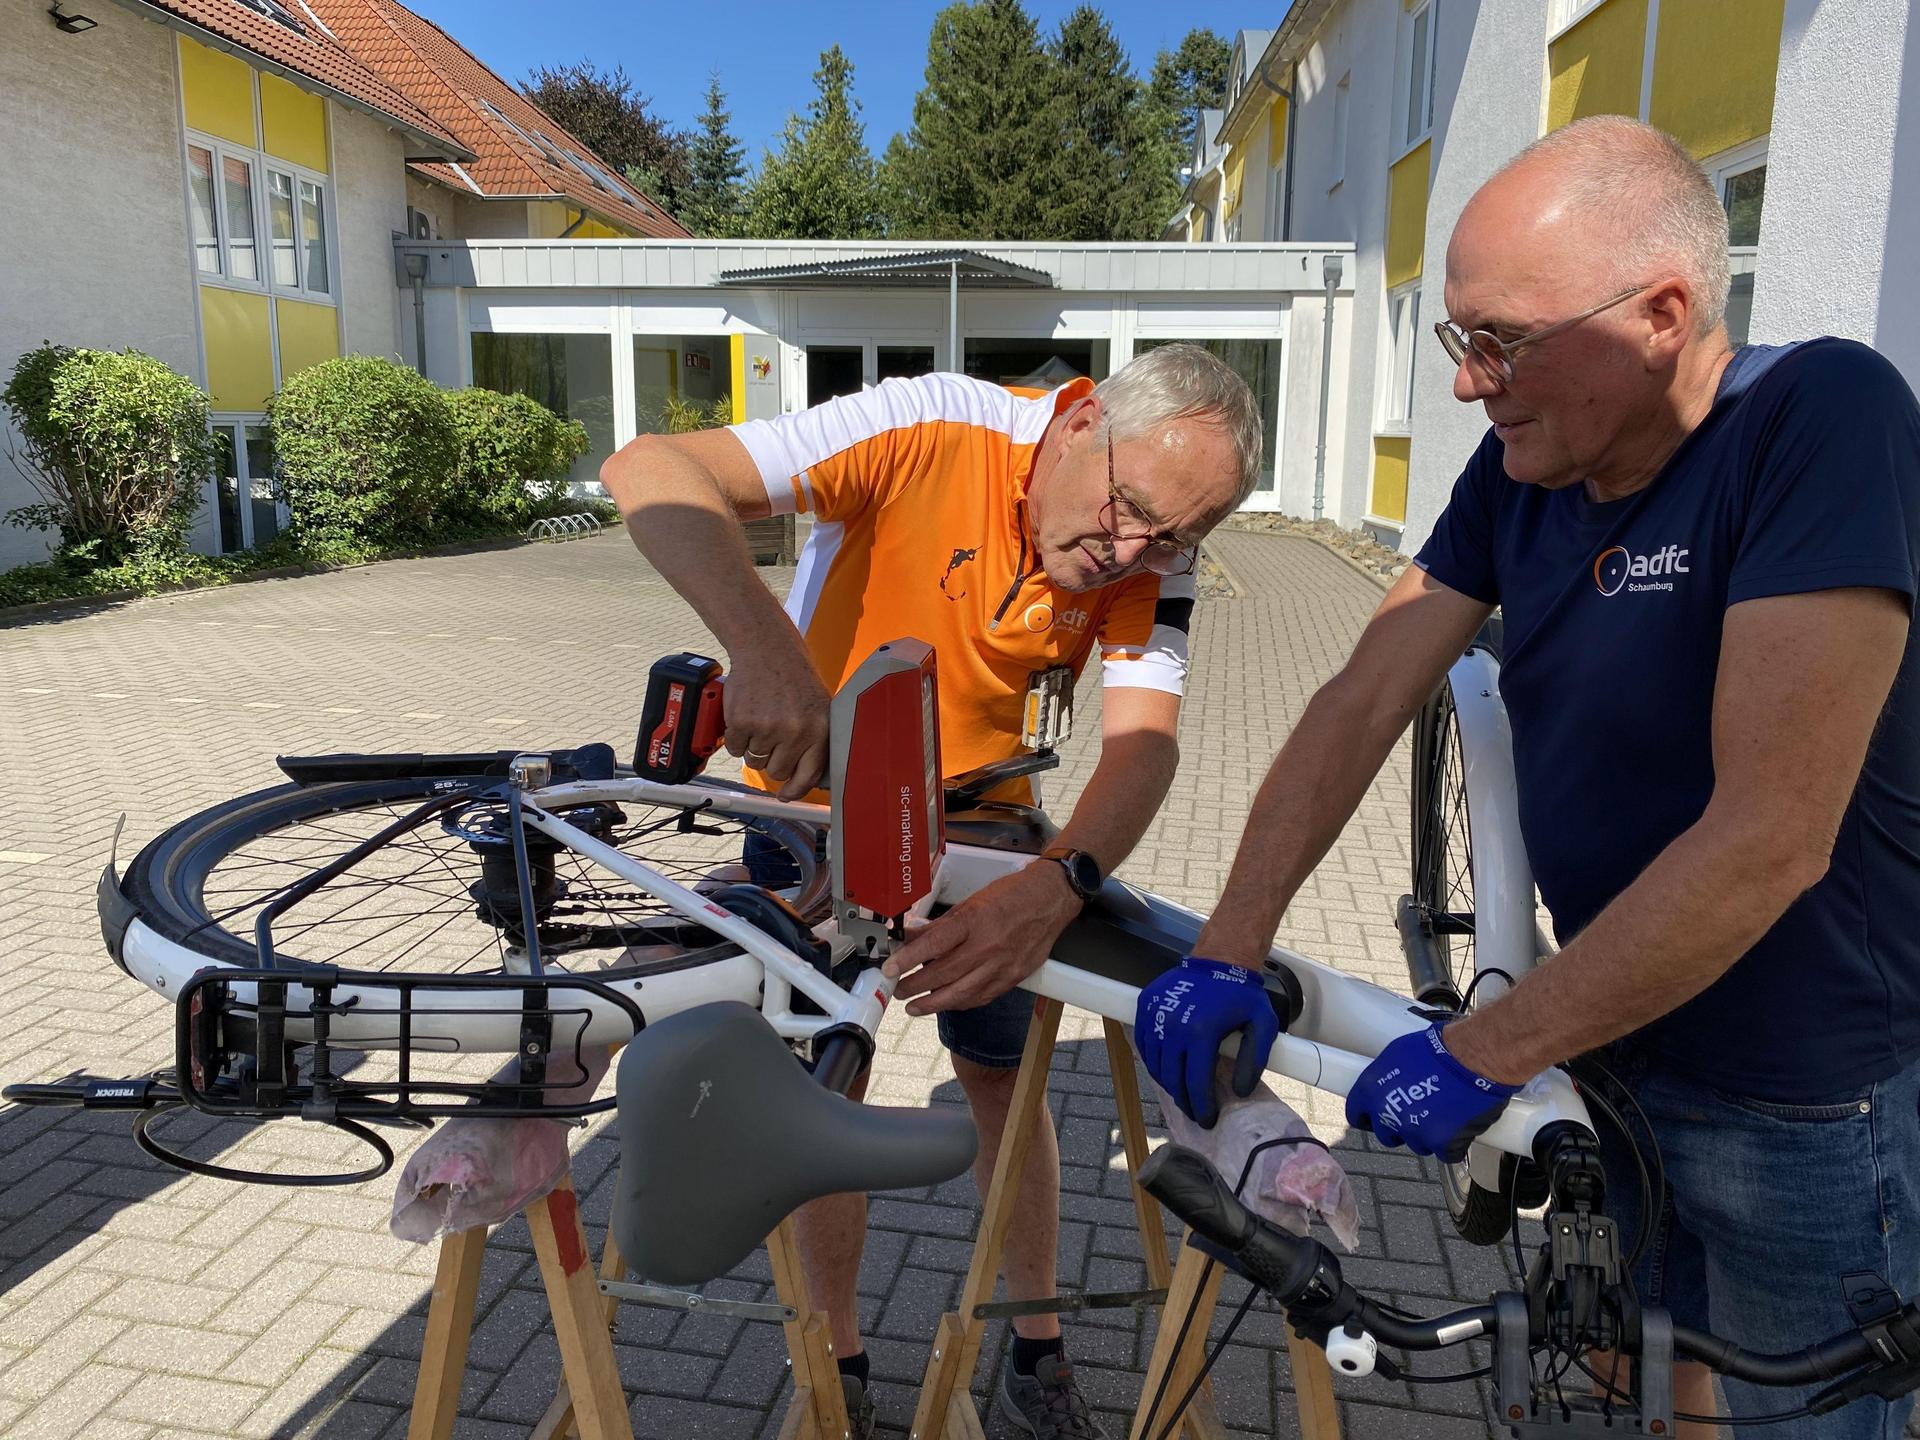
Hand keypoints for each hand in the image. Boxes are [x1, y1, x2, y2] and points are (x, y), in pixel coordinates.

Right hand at [723, 637, 829, 797]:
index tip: (785, 795)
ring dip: (753, 747)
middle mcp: (796, 731)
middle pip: (777, 771)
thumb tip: (803, 779)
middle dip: (771, 759)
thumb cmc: (793, 677)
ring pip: (754, 762)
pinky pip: (735, 749)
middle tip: (771, 735)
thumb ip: (815, 740)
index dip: (795, 790)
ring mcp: (768, 728)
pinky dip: (735, 738)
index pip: (809, 775)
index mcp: (820, 729)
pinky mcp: (742, 723)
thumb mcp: (818, 706)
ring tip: (760, 720)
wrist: (766, 648)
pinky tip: (745, 717)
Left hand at [880, 862, 1079, 1015]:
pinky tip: (947, 1004)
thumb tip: (914, 935)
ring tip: (914, 1007)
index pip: (934, 945)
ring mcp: (1001, 965)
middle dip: (915, 986)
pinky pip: (981, 997)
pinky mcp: (1013, 977)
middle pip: (943, 973)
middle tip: (897, 990)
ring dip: (933, 1003)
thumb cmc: (1012, 895)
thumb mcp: (971, 902)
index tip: (890, 969)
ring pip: (961, 993)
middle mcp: (987, 945)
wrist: (1051, 899)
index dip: (908, 959)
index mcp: (974, 920)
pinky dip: (961, 1003)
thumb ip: (942, 924)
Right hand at [1134, 958, 1281, 1129]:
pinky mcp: (1145, 1006)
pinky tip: (1167, 1070)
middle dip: (1184, 1101)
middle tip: (1195, 1112)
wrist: (1218, 959)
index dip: (1201, 1107)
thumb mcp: (1262, 1024)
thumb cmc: (1241, 994)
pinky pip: (1144, 1045)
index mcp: (1201, 1033)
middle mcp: (1173, 1027)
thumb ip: (1255, 1060)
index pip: (1195, 1083)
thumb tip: (1240, 1091)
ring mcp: (1155, 1016)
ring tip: (1182, 1093)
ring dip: (1168, 1084)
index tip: (1207, 1119)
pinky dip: (1154, 1062)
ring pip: (1155, 1065)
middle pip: (1172, 1079)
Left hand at [1344, 1023, 1517, 1161]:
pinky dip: (1452, 1143)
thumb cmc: (1437, 1049)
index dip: (1368, 1116)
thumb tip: (1383, 1088)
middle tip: (1417, 1111)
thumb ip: (1383, 1077)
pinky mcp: (1442, 1144)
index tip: (1375, 1117)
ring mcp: (1414, 1132)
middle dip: (1399, 1126)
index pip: (1356, 1115)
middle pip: (1386, 1134)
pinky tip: (1459, 1124)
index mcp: (1370, 1090)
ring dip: (1427, 1134)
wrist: (1473, 1058)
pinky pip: (1445, 1153)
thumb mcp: (1396, 1053)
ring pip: (1416, 1144)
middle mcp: (1388, 1114)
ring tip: (1443, 1111)